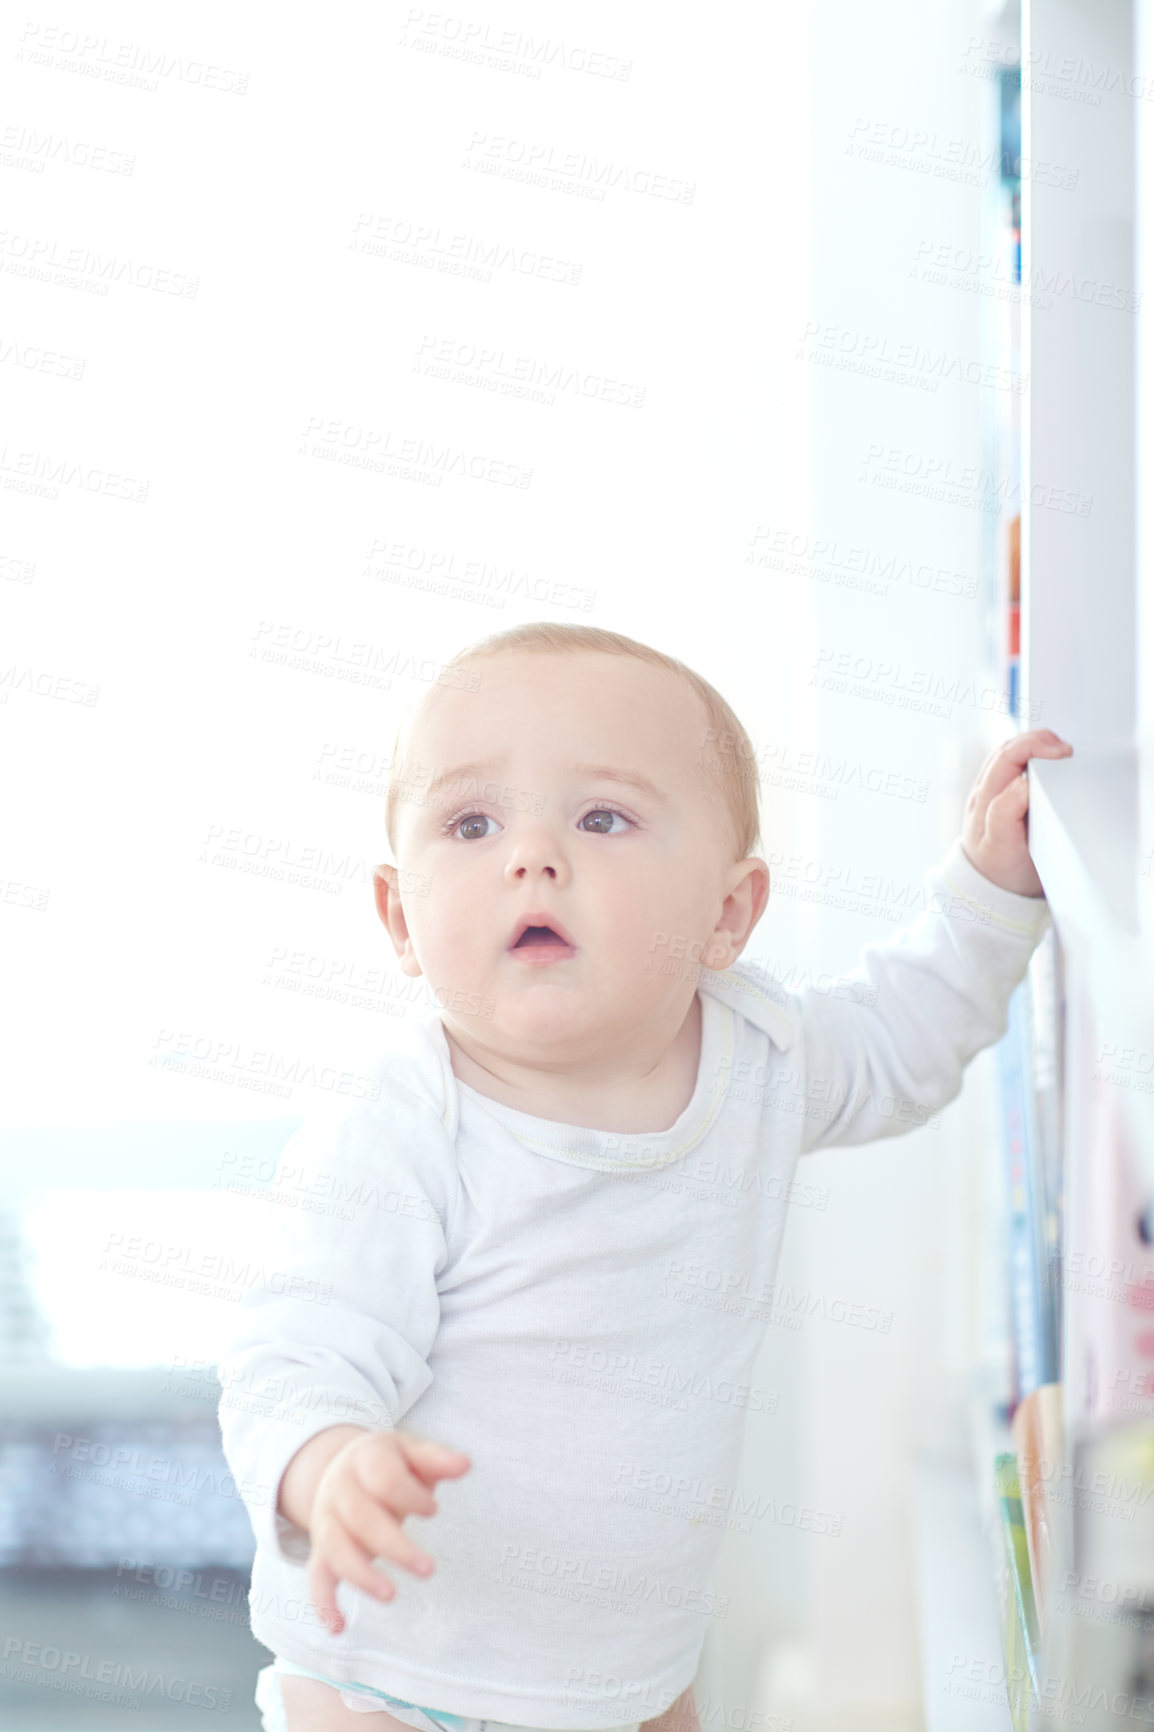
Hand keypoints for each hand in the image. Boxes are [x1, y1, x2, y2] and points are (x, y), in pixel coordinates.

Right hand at [307, 1428, 470, 1634]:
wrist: (343, 1467)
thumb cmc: (389, 1463)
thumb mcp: (410, 1452)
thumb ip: (436, 1460)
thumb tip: (465, 1465)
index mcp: (365, 1458)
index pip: (384, 1480)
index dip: (411, 1497)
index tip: (434, 1510)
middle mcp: (339, 1489)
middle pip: (361, 1519)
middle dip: (395, 1547)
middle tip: (428, 1570)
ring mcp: (325, 1520)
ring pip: (337, 1549)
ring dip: (362, 1575)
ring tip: (391, 1596)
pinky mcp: (320, 1549)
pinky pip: (316, 1576)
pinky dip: (324, 1602)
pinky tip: (338, 1628)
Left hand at [961, 728, 1073, 896]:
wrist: (994, 886)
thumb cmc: (1000, 869)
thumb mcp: (1001, 849)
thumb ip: (1004, 816)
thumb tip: (1021, 783)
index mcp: (985, 800)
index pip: (1006, 758)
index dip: (1033, 746)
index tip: (1063, 753)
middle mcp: (986, 790)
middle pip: (1008, 749)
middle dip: (1038, 741)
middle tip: (1068, 750)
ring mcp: (993, 791)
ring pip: (1011, 753)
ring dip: (1036, 745)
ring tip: (1062, 750)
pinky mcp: (1003, 794)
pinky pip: (1015, 765)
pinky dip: (1034, 756)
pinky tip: (1052, 761)